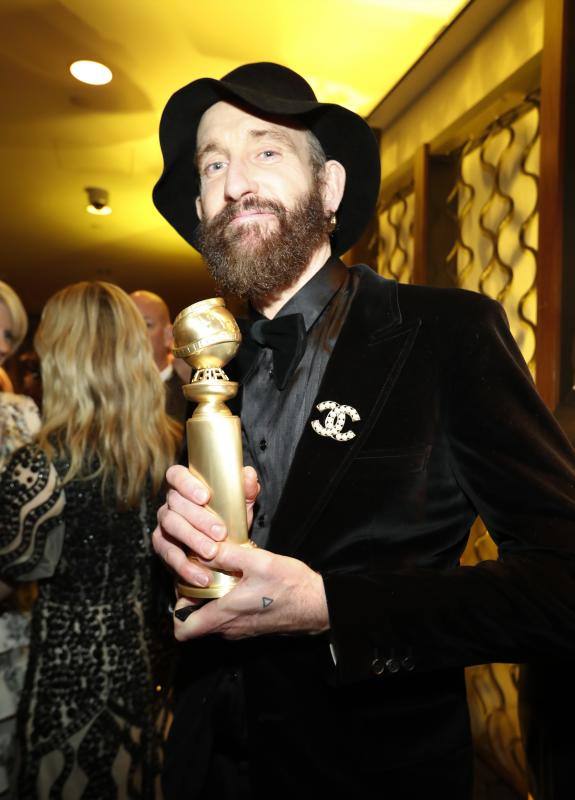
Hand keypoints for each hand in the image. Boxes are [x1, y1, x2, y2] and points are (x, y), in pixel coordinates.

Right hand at [152, 464, 259, 587]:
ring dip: (192, 540)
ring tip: (212, 553)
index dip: (187, 484)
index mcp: (186, 485)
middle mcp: (171, 502)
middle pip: (176, 504)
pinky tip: (201, 575)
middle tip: (220, 533)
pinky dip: (184, 566)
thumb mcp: (240, 504)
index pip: (177, 475)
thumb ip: (245, 488)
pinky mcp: (162, 546)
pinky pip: (168, 554)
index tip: (205, 497)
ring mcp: (164, 524)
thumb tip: (248, 475)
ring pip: (170, 527)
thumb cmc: (229, 518)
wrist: (223, 548)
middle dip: (198, 518)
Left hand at [173, 540, 329, 639]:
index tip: (184, 587)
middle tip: (201, 573)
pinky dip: (226, 603)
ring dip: (211, 600)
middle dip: (192, 600)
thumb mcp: (260, 561)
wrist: (319, 605)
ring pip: (212, 620)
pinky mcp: (252, 628)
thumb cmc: (292, 586)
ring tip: (221, 574)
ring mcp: (241, 631)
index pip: (182, 630)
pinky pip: (229, 619)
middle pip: (195, 622)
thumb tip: (205, 548)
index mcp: (225, 614)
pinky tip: (239, 581)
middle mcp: (229, 629)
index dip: (176, 610)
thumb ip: (230, 554)